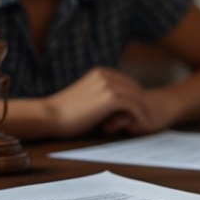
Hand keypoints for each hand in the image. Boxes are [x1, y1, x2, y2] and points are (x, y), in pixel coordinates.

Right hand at [43, 67, 179, 137]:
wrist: (49, 116)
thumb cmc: (64, 114)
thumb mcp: (87, 99)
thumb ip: (102, 98)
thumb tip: (118, 109)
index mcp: (100, 73)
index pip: (127, 82)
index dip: (136, 96)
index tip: (140, 109)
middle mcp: (106, 75)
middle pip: (134, 88)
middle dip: (142, 102)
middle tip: (149, 117)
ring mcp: (109, 84)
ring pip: (136, 97)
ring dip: (143, 110)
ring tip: (147, 123)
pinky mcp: (110, 97)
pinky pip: (133, 105)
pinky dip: (138, 116)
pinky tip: (139, 126)